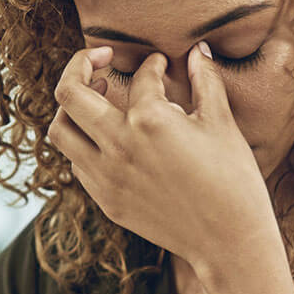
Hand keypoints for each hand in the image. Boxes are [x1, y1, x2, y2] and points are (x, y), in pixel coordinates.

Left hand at [46, 42, 279, 277]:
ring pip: (60, 131)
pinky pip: (76, 163)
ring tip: (94, 96)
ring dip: (71, 108)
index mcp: (150, 121)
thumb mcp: (222, 124)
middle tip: (100, 58)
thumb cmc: (233, 180)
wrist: (229, 242)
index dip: (152, 64)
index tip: (160, 65)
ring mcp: (106, 177)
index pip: (139, 77)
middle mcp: (118, 146)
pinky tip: (106, 137)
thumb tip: (199, 50)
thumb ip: (206, 81)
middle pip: (69, 94)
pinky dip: (84, 143)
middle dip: (79, 66)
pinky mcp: (106, 201)